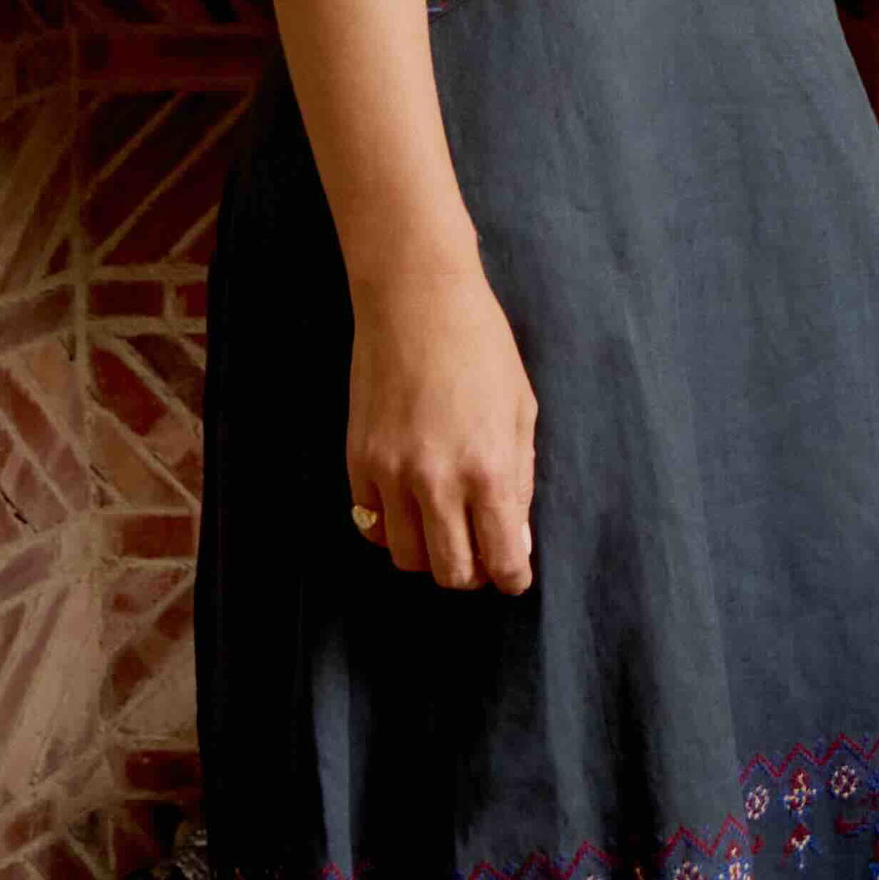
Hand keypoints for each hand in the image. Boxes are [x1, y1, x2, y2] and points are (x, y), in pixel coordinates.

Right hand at [343, 253, 538, 594]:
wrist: (414, 301)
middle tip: (480, 552)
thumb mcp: (521, 411)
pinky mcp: (357, 462)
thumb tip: (517, 538)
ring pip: (406, 557)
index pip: (502, 560)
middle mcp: (438, 482)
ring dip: (429, 553)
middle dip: (472, 573)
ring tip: (444, 526)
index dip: (512, 577)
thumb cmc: (481, 348)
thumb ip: (520, 481)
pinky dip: (391, 528)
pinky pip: (370, 525)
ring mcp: (391, 475)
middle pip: (451, 574)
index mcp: (490, 470)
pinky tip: (409, 506)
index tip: (513, 573)